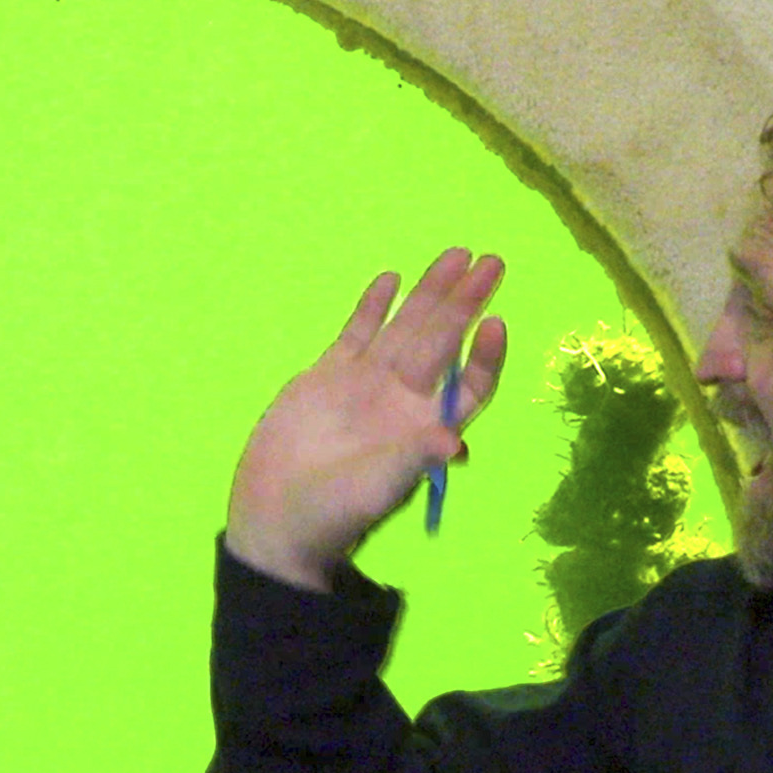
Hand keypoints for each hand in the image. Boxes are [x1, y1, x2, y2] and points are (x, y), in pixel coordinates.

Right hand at [224, 249, 507, 588]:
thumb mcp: (379, 489)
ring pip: (406, 327)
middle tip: (492, 263)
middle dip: (466, 303)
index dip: (485, 355)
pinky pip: (357, 333)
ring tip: (457, 255)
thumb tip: (458, 443)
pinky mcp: (327, 375)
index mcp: (424, 426)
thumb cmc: (335, 513)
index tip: (496, 322)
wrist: (276, 517)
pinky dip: (372, 307)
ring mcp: (366, 383)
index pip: (469, 384)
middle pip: (443, 342)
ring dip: (430, 292)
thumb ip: (415, 458)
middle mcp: (402, 399)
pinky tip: (391, 278)